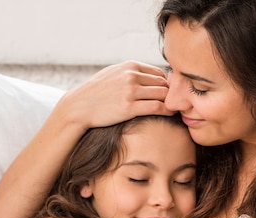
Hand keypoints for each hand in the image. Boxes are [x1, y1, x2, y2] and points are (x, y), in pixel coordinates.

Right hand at [50, 60, 174, 131]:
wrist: (79, 106)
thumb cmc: (96, 92)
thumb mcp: (113, 74)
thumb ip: (131, 72)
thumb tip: (151, 75)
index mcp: (129, 66)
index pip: (158, 72)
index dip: (165, 84)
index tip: (167, 95)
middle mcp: (131, 76)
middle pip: (163, 83)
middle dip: (171, 94)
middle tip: (177, 104)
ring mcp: (130, 91)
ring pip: (162, 94)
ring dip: (171, 102)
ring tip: (175, 109)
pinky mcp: (129, 107)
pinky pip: (157, 107)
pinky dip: (167, 110)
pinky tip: (170, 114)